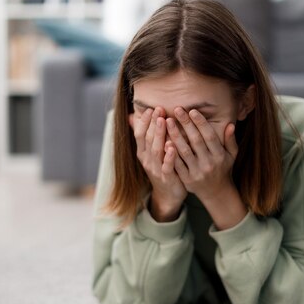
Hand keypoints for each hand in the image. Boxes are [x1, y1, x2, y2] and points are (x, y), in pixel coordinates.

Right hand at [130, 107, 186, 221]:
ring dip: (159, 135)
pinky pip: (167, 166)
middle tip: (159, 109)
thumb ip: (143, 135)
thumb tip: (130, 116)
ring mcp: (156, 170)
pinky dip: (169, 156)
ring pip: (156, 150)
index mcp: (142, 153)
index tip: (152, 108)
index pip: (140, 134)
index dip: (144, 121)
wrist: (168, 195)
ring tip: (164, 121)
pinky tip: (173, 146)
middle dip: (153, 123)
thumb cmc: (162, 169)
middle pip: (147, 139)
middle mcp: (147, 160)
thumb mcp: (151, 152)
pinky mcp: (166, 178)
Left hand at [166, 107, 246, 229]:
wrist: (216, 193)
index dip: (201, 123)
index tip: (192, 110)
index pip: (209, 136)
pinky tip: (164, 141)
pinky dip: (171, 153)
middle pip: (196, 141)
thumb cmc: (223, 169)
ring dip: (175, 135)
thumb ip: (231, 140)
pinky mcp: (187, 180)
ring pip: (184, 152)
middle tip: (176, 110)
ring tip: (167, 122)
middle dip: (186, 124)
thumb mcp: (232, 155)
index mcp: (220, 155)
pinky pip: (177, 165)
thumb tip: (230, 124)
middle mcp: (209, 163)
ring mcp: (197, 172)